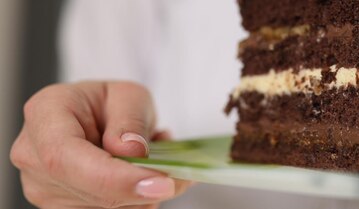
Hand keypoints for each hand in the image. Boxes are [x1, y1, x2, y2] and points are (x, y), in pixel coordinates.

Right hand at [10, 81, 190, 208]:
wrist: (95, 120)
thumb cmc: (108, 104)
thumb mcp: (129, 95)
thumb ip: (130, 119)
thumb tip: (130, 151)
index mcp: (44, 115)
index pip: (66, 157)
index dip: (114, 177)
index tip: (160, 183)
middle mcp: (33, 155)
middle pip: (88, 191)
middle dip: (141, 190)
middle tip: (179, 175)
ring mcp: (42, 187)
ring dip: (142, 195)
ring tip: (154, 164)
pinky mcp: (62, 208)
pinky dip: (135, 202)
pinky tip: (141, 179)